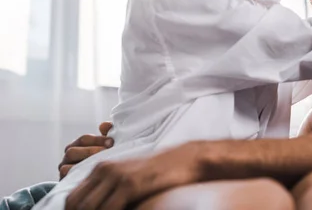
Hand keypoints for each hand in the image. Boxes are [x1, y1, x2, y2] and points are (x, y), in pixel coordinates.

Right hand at [59, 122, 113, 179]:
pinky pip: (66, 179)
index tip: (112, 142)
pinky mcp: (64, 183)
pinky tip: (94, 176)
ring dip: (84, 165)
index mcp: (77, 146)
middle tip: (107, 153)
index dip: (98, 139)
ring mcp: (64, 170)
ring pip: (66, 166)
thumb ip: (108, 133)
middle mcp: (68, 157)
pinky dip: (78, 176)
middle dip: (91, 152)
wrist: (103, 182)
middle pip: (72, 151)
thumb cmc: (107, 159)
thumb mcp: (109, 146)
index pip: (84, 139)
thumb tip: (104, 125)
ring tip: (101, 165)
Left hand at [65, 142, 199, 209]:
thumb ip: (110, 190)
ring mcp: (116, 176)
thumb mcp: (129, 177)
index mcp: (101, 168)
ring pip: (88, 208)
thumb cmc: (160, 172)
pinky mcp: (130, 184)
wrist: (186, 159)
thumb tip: (96, 207)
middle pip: (76, 204)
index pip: (72, 199)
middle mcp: (104, 170)